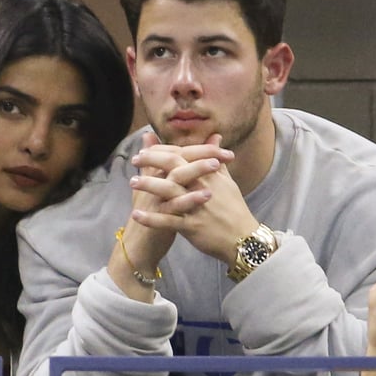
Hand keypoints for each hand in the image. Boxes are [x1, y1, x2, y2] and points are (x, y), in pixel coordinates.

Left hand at [128, 133, 254, 262]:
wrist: (244, 238)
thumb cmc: (234, 209)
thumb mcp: (227, 181)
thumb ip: (216, 159)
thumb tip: (215, 136)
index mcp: (208, 174)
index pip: (182, 155)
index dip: (163, 151)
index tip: (146, 150)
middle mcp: (201, 187)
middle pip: (174, 166)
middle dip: (152, 160)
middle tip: (134, 160)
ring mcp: (197, 207)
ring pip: (169, 191)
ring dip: (148, 185)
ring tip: (131, 182)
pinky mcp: (192, 226)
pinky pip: (168, 221)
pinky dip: (151, 218)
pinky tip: (136, 215)